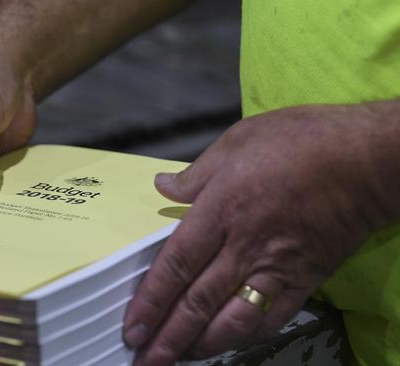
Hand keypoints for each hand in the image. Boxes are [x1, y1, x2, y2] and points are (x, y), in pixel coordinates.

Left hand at [123, 103, 398, 364]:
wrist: (367, 159)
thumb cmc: (301, 141)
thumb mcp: (236, 142)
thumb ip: (195, 173)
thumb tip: (162, 187)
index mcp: (221, 210)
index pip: (175, 265)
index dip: (150, 300)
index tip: (132, 325)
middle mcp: (244, 246)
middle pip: (197, 301)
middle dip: (167, 336)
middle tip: (143, 358)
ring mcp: (276, 268)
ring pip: (232, 319)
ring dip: (201, 344)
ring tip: (177, 359)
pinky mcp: (305, 280)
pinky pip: (271, 318)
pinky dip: (245, 337)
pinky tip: (226, 344)